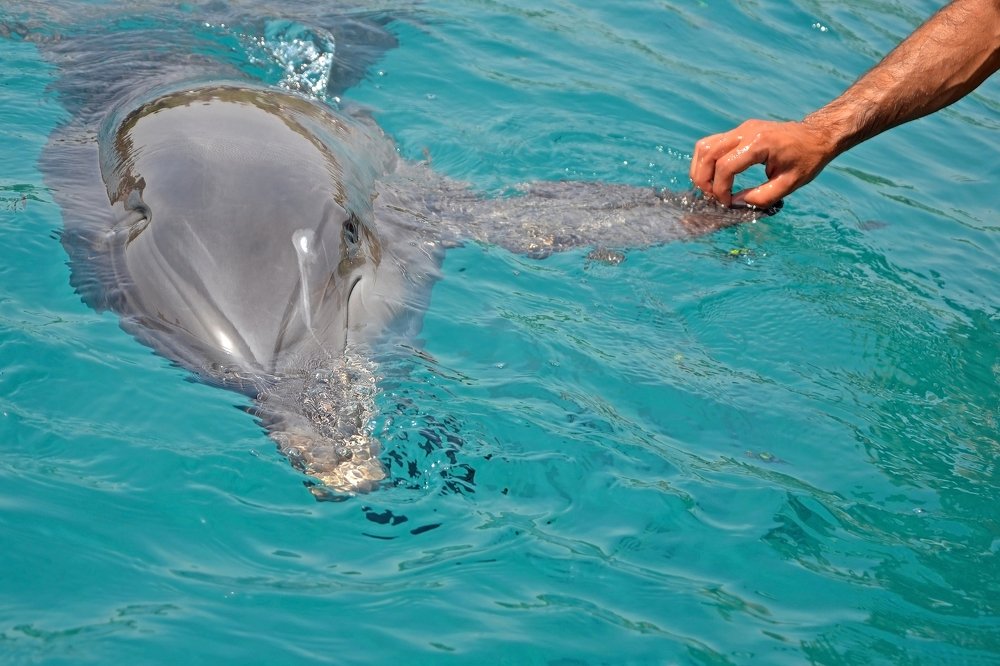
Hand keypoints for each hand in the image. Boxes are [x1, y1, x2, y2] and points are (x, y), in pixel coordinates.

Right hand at [689, 118, 837, 207]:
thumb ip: (760, 197)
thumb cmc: (807, 160)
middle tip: (712, 198)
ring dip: (701, 169)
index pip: (726, 166)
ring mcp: (741, 128)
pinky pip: (712, 143)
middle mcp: (746, 131)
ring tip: (710, 188)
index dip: (720, 189)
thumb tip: (735, 203)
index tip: (726, 203)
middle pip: (708, 153)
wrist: (816, 136)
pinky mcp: (739, 131)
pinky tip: (715, 177)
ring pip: (704, 146)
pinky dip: (707, 161)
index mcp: (760, 144)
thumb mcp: (788, 185)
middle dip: (704, 179)